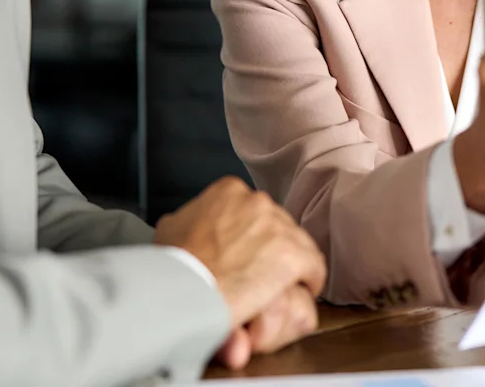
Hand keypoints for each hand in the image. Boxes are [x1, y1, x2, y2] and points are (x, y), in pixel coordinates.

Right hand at [154, 177, 326, 365]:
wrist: (181, 290)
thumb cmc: (173, 266)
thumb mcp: (170, 228)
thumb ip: (190, 218)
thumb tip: (191, 222)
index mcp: (229, 191)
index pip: (253, 211)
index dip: (252, 236)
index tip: (247, 254)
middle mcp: (257, 201)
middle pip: (277, 226)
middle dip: (270, 249)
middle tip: (259, 275)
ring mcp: (278, 226)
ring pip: (297, 245)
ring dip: (289, 266)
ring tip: (278, 288)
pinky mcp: (294, 254)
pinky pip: (314, 267)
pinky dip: (310, 280)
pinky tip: (301, 292)